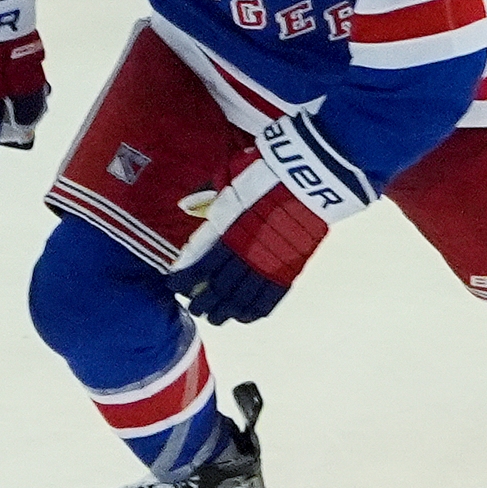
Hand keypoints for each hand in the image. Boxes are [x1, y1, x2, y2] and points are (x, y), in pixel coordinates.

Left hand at [171, 110, 369, 323]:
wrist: (312, 175)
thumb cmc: (269, 169)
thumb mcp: (230, 175)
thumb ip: (210, 195)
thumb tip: (186, 205)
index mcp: (228, 230)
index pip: (199, 265)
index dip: (185, 279)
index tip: (174, 286)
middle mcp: (246, 252)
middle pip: (219, 287)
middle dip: (205, 301)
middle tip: (195, 309)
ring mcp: (270, 262)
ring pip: (243, 297)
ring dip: (228, 311)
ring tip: (218, 318)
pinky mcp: (292, 266)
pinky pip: (271, 296)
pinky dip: (257, 309)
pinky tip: (247, 317)